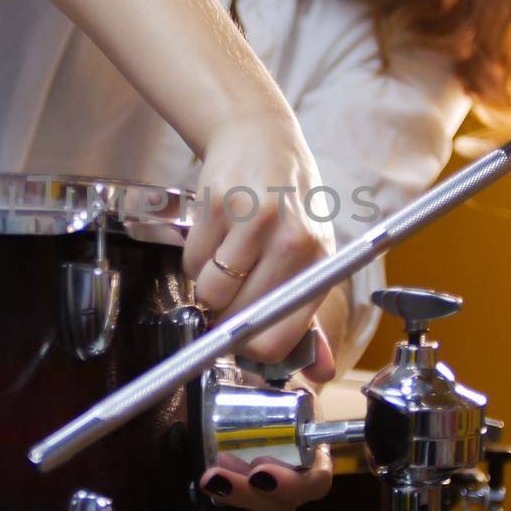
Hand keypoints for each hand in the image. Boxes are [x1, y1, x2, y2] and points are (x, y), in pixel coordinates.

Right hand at [183, 115, 337, 381]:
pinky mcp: (218, 202)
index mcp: (319, 262)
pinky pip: (190, 261)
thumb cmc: (287, 201)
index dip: (249, 348)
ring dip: (206, 284)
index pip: (277, 337)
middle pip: (236, 318)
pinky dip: (194, 257)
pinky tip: (215, 233)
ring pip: (208, 292)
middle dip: (224, 314)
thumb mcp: (311, 254)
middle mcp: (291, 241)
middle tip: (233, 287)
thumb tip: (319, 374)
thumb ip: (308, 318)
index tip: (240, 338)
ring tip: (225, 255)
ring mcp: (253, 221)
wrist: (260, 135)